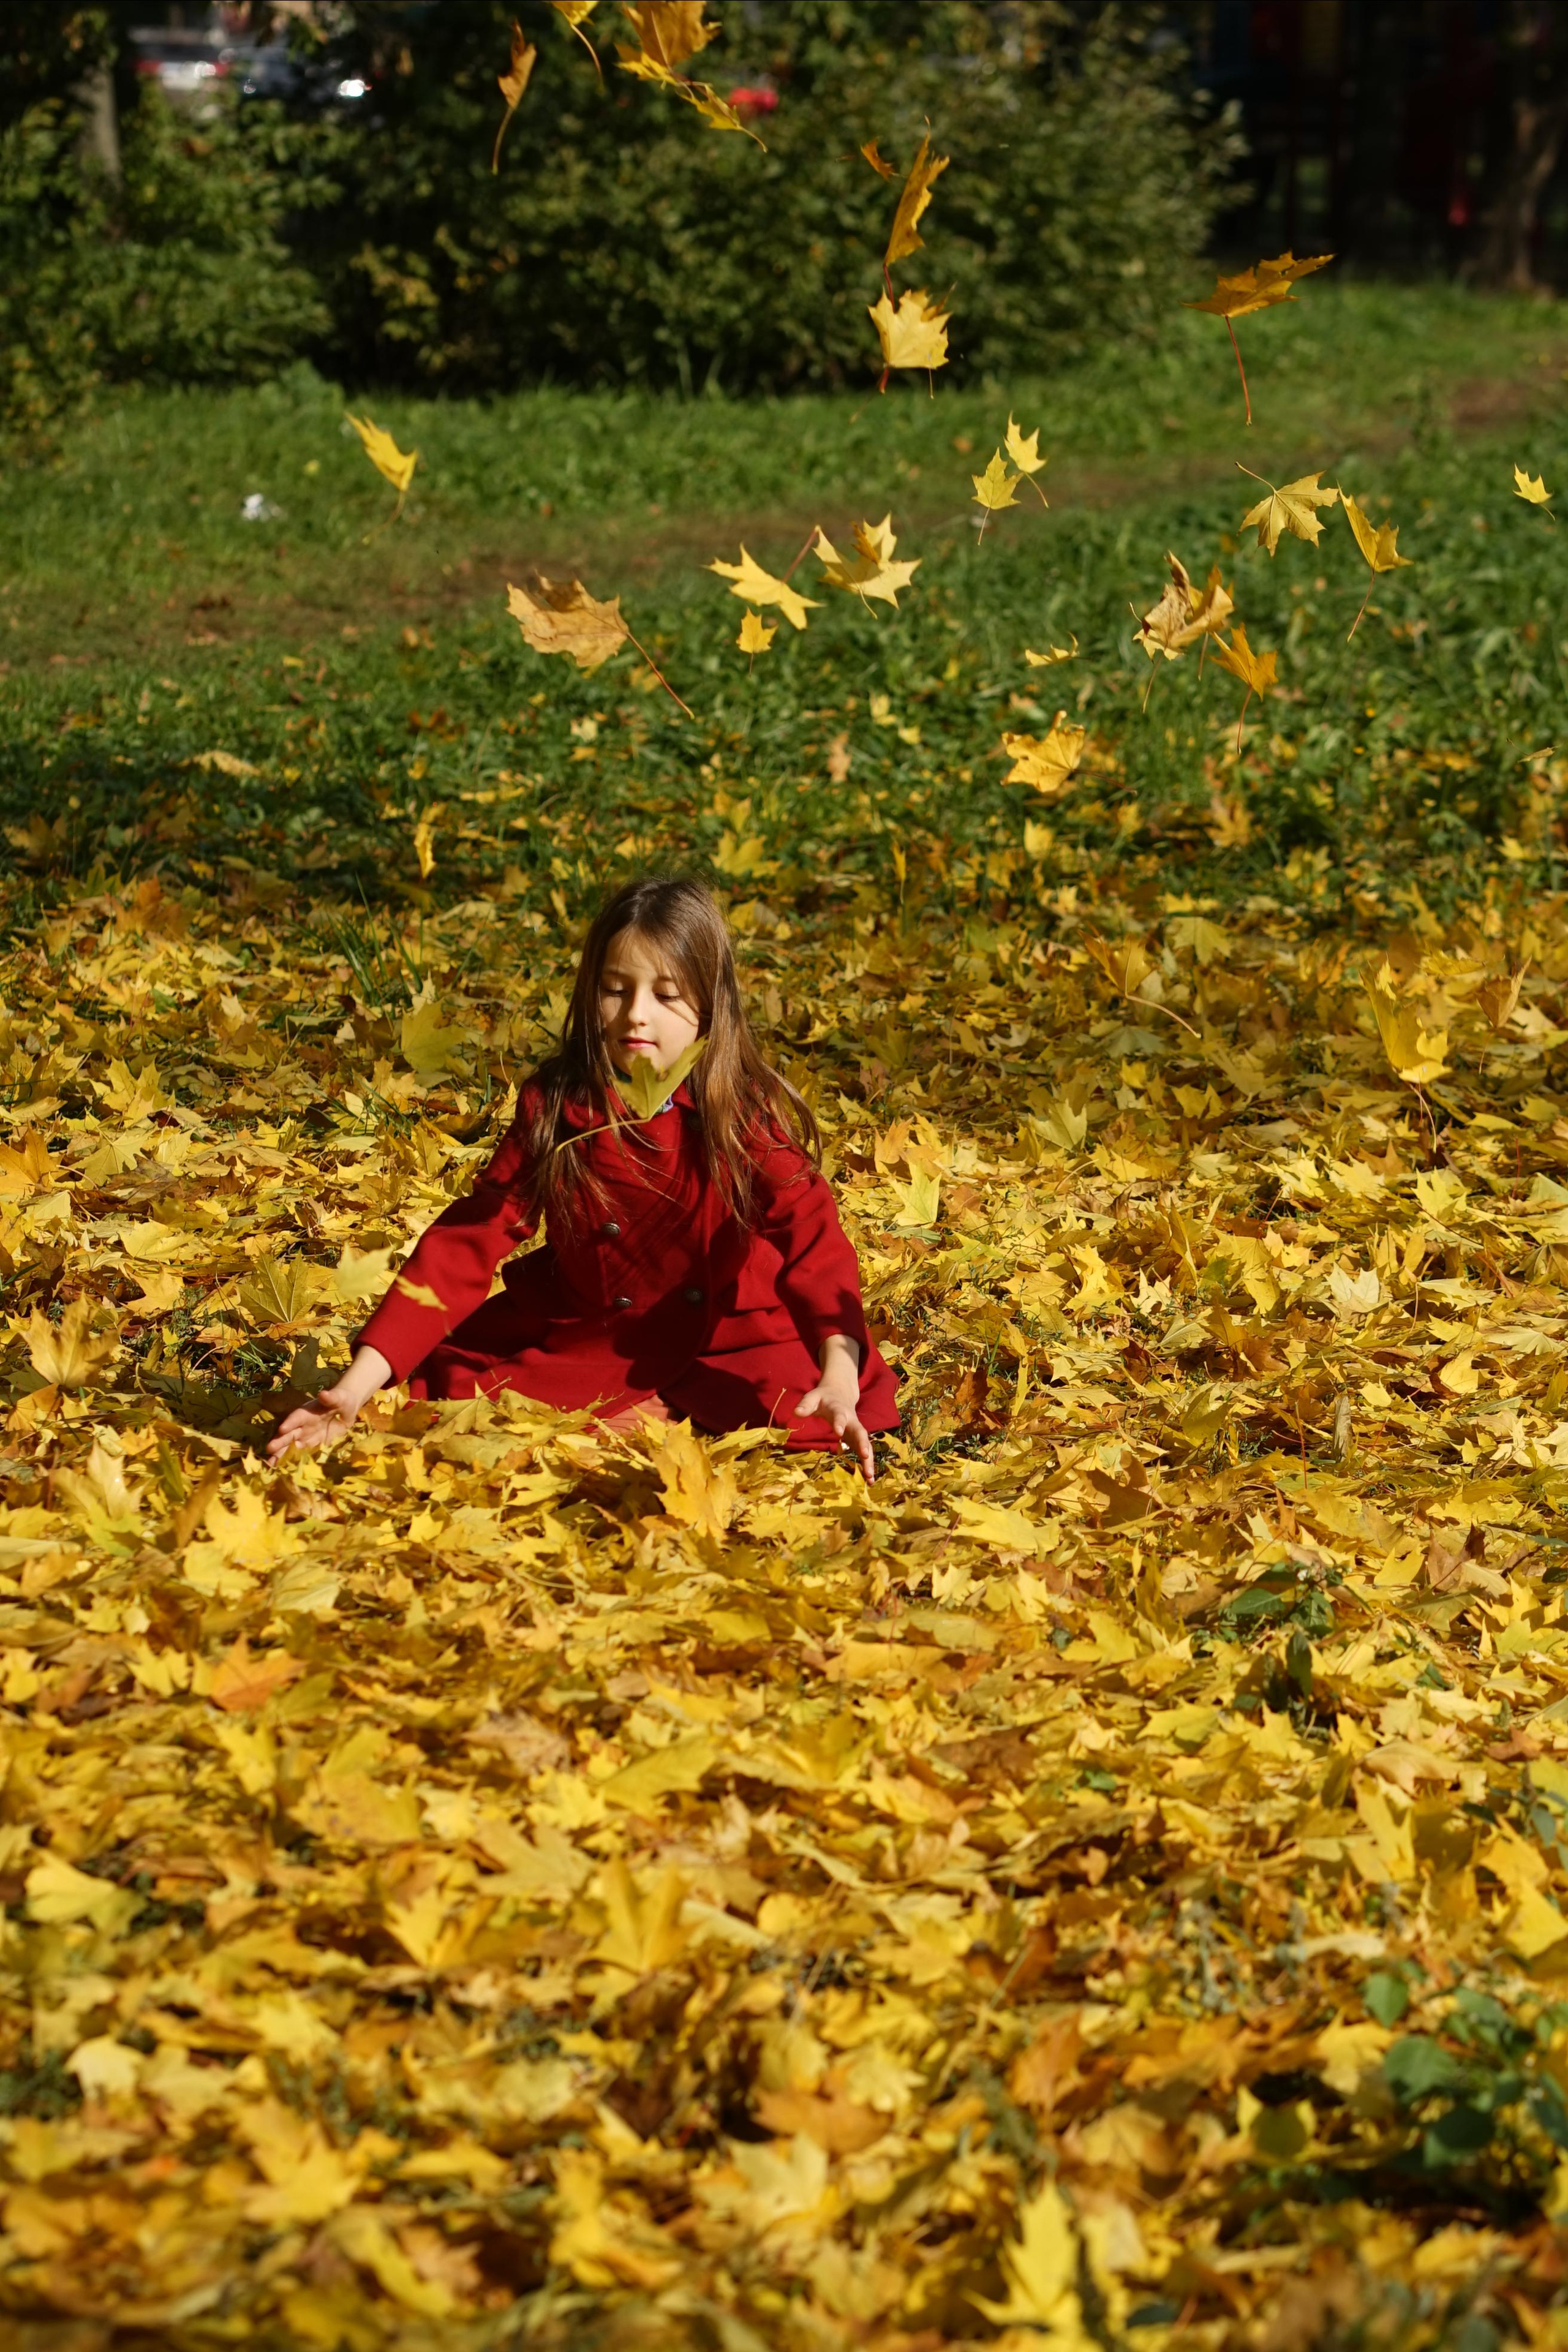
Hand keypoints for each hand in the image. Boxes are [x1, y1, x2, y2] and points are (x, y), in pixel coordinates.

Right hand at [267, 1346, 390, 1462]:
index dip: (290, 1423)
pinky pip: (303, 1454)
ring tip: (272, 1463)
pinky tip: (286, 1469)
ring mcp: (307, 1436)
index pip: (297, 1417)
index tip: (282, 1429)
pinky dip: (295, 1461)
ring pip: (292, 1446)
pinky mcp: (313, 1446)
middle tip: (269, 1449)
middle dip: (280, 1441)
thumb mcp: (339, 1398)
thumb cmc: (341, 1400)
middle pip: (290, 1434)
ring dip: (282, 1454)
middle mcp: (303, 1425)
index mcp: (307, 1412)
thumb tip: (323, 1394)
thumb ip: (331, 1398)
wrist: (347, 1410)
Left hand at [796, 1334, 875, 1483]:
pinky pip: (864, 1451)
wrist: (840, 1392)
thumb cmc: (824, 1397)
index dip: (839, 1423)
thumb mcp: (813, 1397)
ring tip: (870, 1477)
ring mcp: (856, 1430)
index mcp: (839, 1409)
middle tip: (866, 1456)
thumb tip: (796, 1412)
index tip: (838, 1432)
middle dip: (863, 1444)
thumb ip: (806, 1404)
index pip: (839, 1416)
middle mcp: (852, 1421)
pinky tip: (869, 1480)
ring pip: (865, 1445)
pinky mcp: (857, 1439)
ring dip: (868, 1460)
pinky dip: (867, 1464)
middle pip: (860, 1432)